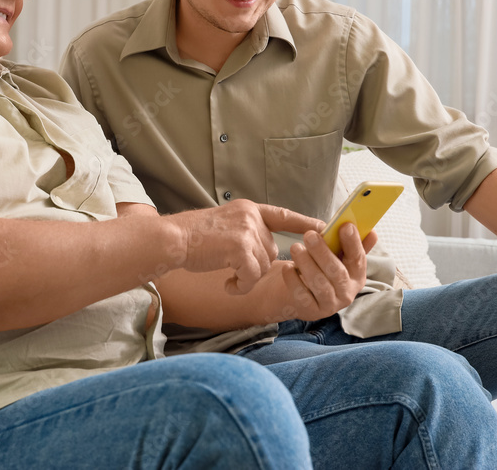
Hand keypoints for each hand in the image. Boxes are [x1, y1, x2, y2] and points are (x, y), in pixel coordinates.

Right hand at [167, 200, 321, 294]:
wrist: (172, 239)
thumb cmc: (193, 237)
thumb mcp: (225, 224)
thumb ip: (247, 232)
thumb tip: (267, 251)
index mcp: (248, 209)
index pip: (283, 215)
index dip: (305, 222)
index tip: (324, 228)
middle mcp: (251, 217)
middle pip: (270, 252)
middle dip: (255, 266)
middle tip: (231, 270)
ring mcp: (246, 231)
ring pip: (263, 266)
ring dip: (247, 278)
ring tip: (227, 277)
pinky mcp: (239, 249)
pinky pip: (252, 277)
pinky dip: (241, 286)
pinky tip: (227, 285)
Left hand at [278, 224, 373, 320]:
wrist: (298, 294)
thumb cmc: (321, 269)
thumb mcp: (337, 256)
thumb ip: (351, 244)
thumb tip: (372, 232)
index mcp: (357, 276)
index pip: (358, 259)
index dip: (353, 242)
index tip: (345, 225)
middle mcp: (347, 293)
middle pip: (337, 272)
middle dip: (323, 252)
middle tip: (310, 235)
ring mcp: (330, 305)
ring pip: (320, 284)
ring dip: (307, 264)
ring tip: (296, 248)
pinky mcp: (311, 312)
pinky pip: (302, 296)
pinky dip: (294, 280)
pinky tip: (287, 267)